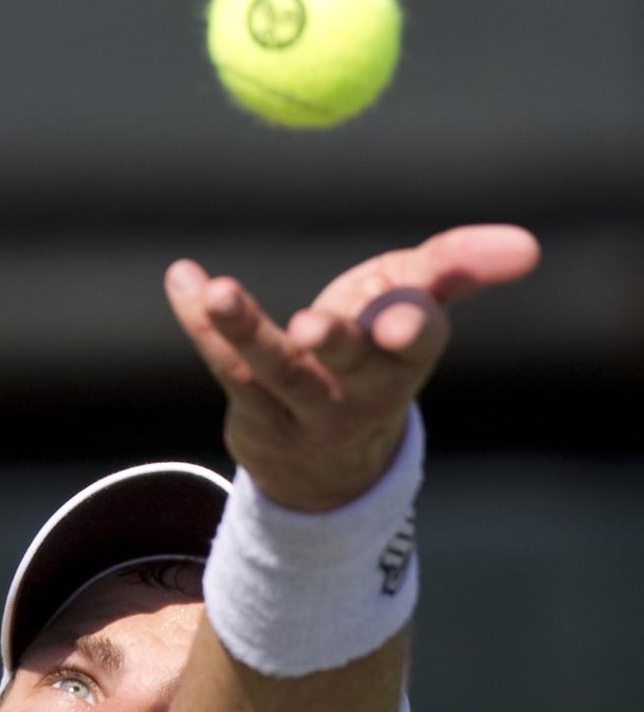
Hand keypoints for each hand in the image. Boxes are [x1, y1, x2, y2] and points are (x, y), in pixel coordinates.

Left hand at [164, 224, 540, 511]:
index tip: (404, 319)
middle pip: (346, 365)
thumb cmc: (377, 362)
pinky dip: (200, 321)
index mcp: (405, 360)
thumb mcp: (417, 312)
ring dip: (246, 330)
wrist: (326, 466)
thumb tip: (529, 246)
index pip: (417, 342)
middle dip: (335, 343)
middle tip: (311, 328)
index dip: (412, 328)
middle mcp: (356, 390)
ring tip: (220, 291)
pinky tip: (183, 278)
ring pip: (272, 370)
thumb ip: (460, 270)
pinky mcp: (253, 410)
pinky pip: (225, 363)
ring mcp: (300, 406)